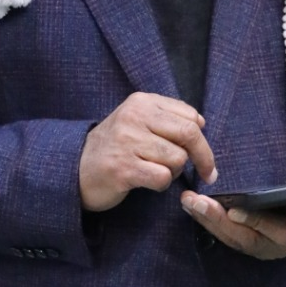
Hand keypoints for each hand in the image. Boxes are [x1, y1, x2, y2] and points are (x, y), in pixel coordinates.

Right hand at [79, 93, 217, 211]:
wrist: (76, 168)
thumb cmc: (115, 146)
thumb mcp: (136, 121)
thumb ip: (166, 118)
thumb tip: (201, 124)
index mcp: (141, 102)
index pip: (190, 116)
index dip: (202, 138)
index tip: (202, 153)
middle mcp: (134, 117)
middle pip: (189, 134)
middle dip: (204, 157)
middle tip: (208, 174)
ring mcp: (127, 143)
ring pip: (178, 158)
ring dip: (174, 172)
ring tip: (156, 171)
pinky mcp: (123, 169)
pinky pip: (163, 177)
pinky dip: (161, 184)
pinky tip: (146, 181)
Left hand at [180, 157, 285, 260]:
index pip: (276, 231)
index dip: (255, 222)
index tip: (234, 211)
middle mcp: (280, 245)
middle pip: (245, 238)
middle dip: (218, 221)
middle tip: (195, 203)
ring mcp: (264, 246)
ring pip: (232, 238)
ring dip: (207, 221)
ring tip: (188, 202)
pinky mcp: (251, 240)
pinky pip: (228, 235)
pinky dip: (209, 221)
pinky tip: (193, 206)